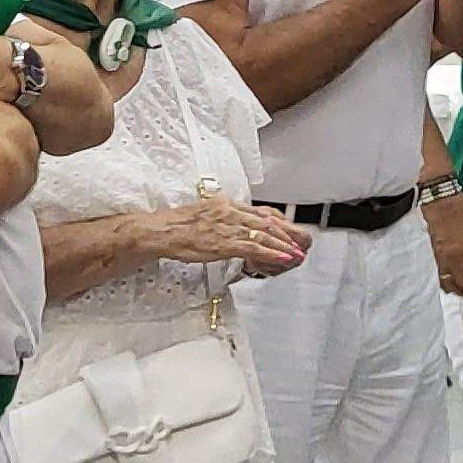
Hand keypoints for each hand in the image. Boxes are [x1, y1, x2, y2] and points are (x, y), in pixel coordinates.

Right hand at [133, 197, 307, 273]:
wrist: (161, 230)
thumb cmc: (176, 225)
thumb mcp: (203, 214)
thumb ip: (221, 218)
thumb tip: (233, 226)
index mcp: (225, 204)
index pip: (260, 212)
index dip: (279, 223)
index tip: (289, 231)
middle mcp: (230, 212)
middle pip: (267, 222)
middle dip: (287, 234)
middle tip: (301, 243)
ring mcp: (227, 227)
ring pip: (264, 235)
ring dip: (284, 245)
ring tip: (297, 253)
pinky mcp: (223, 243)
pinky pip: (253, 248)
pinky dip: (271, 253)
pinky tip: (282, 258)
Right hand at [423, 193, 462, 295]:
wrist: (439, 201)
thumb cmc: (459, 210)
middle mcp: (456, 258)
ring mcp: (442, 258)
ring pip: (450, 284)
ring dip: (458, 289)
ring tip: (462, 291)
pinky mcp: (433, 256)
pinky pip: (439, 277)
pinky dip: (445, 283)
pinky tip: (449, 283)